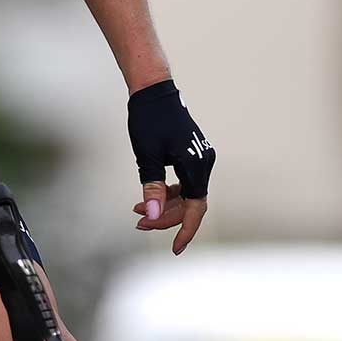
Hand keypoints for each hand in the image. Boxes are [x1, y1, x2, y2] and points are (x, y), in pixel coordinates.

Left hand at [126, 79, 213, 254]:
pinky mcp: (193, 155)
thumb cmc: (149, 120)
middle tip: (138, 222)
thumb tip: (151, 215)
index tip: (174, 249)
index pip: (195, 209)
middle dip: (165, 217)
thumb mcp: (146, 156)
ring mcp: (200, 159)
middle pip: (190, 204)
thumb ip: (152, 187)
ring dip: (165, 205)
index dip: (185, 231)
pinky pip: (185, 182)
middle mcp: (204, 163)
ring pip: (187, 194)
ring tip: (138, 211)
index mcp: (196, 166)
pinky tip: (150, 196)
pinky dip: (169, 192)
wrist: (154, 91)